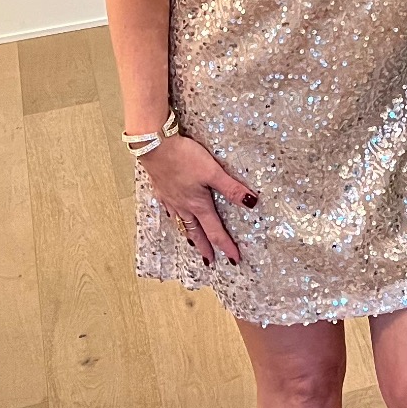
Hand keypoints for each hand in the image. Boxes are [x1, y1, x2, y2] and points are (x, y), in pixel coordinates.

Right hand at [140, 133, 254, 265]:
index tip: (234, 259)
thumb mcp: (213, 171)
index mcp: (198, 205)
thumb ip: (231, 188)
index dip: (226, 246)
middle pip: (196, 232)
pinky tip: (174, 215)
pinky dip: (174, 218)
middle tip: (210, 261)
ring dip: (189, 235)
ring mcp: (171, 199)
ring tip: (193, 243)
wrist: (155, 146)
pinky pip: (169, 210)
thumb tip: (252, 203)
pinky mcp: (161, 190)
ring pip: (182, 223)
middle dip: (205, 247)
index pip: (215, 231)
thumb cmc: (184, 157)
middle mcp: (184, 206)